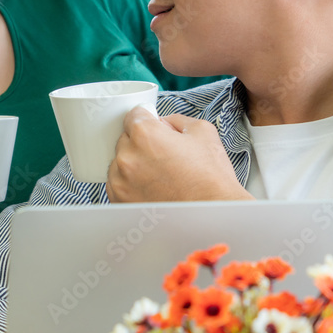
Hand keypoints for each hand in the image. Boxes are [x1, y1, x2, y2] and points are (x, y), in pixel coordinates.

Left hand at [106, 107, 252, 203]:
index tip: (154, 128)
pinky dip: (131, 185)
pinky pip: (119, 185)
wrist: (213, 218)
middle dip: (142, 144)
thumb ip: (175, 119)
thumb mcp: (202, 132)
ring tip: (161, 177)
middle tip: (165, 157)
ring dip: (134, 165)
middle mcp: (127, 157)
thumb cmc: (211, 179)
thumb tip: (162, 121)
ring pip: (120, 163)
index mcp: (145, 135)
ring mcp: (121, 182)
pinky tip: (154, 190)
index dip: (147, 119)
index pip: (134, 115)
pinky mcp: (120, 202)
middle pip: (126, 139)